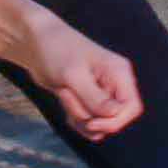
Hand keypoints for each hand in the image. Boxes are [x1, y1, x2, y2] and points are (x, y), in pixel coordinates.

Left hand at [26, 18, 144, 140]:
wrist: (36, 43)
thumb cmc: (56, 51)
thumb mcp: (74, 76)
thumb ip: (95, 98)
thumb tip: (114, 114)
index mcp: (119, 73)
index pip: (132, 108)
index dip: (115, 121)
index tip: (91, 122)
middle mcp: (114, 84)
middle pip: (115, 119)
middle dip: (91, 119)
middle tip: (69, 97)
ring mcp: (101, 94)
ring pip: (99, 125)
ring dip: (79, 117)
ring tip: (64, 93)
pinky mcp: (87, 100)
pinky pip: (88, 124)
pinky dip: (74, 118)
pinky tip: (63, 98)